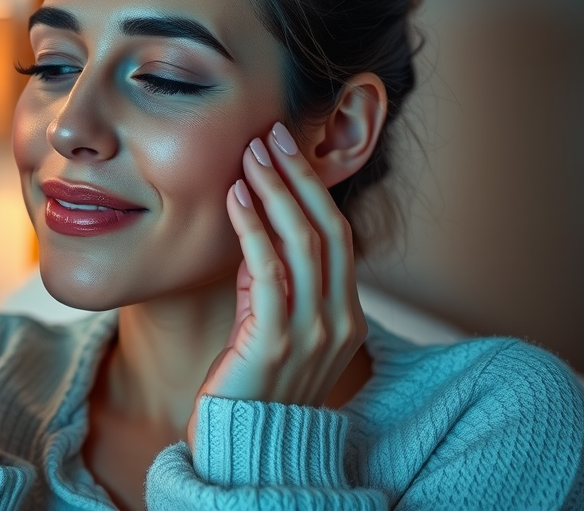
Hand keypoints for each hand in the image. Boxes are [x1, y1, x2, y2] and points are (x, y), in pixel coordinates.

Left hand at [186, 121, 367, 449]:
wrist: (241, 449)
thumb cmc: (250, 384)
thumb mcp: (270, 325)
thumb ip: (273, 281)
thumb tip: (259, 225)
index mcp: (347, 319)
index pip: (338, 237)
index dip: (313, 189)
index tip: (286, 149)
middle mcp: (339, 324)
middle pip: (328, 230)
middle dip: (299, 176)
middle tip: (271, 134)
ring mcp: (311, 335)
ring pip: (303, 243)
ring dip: (276, 190)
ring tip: (251, 153)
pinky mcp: (273, 344)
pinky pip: (269, 271)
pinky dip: (253, 226)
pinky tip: (235, 196)